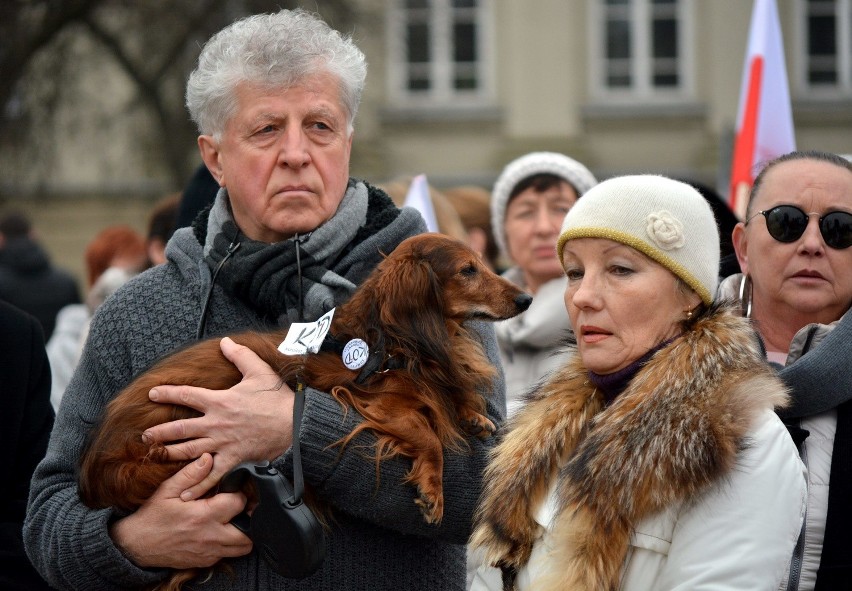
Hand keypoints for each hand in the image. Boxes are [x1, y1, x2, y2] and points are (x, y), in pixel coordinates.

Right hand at [109, 453, 252, 568]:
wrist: (136, 545)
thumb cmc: (152, 516)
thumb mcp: (168, 490)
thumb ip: (191, 474)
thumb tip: (208, 457)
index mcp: (203, 516)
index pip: (238, 503)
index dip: (239, 494)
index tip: (233, 490)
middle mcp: (210, 537)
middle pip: (248, 532)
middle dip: (250, 517)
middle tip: (242, 507)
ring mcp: (209, 553)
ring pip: (243, 547)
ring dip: (244, 534)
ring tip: (235, 520)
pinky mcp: (205, 562)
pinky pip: (229, 555)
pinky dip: (231, 544)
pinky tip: (222, 532)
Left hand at [142, 337, 294, 499]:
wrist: (295, 424)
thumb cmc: (277, 399)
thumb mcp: (260, 371)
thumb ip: (240, 355)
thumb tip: (226, 341)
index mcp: (220, 401)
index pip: (187, 395)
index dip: (168, 393)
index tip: (152, 394)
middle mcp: (216, 423)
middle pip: (181, 428)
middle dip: (160, 432)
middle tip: (145, 435)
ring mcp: (223, 443)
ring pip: (190, 451)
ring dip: (170, 453)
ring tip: (155, 455)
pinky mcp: (233, 459)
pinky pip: (212, 474)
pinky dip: (198, 484)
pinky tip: (185, 493)